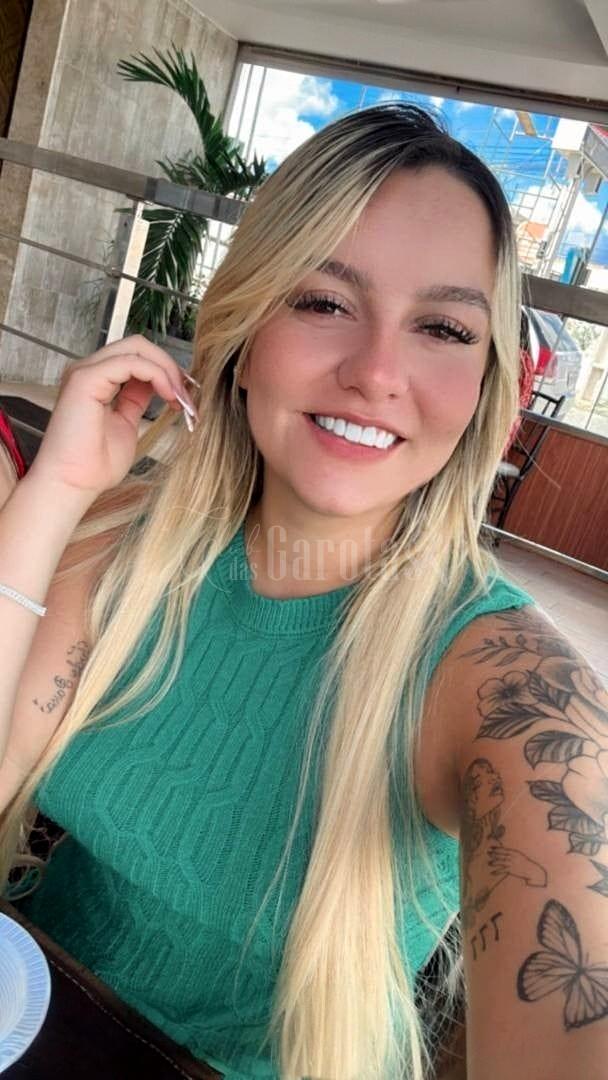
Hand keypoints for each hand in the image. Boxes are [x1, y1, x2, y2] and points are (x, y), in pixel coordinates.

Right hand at [26, 335, 198, 500]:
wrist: (74, 484)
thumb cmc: (95, 465)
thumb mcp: (126, 424)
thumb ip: (137, 400)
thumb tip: (158, 386)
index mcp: (96, 380)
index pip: (136, 357)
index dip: (165, 371)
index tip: (184, 397)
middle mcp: (89, 371)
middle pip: (138, 346)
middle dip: (169, 365)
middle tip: (185, 394)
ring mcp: (85, 372)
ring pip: (136, 348)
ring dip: (166, 369)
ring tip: (179, 398)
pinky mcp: (86, 379)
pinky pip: (131, 362)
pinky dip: (157, 374)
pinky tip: (168, 395)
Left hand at [487, 846, 546, 885]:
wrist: (532, 871)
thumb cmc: (526, 863)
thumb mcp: (520, 856)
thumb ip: (512, 854)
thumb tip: (505, 853)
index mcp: (515, 853)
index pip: (504, 849)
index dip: (496, 848)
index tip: (491, 847)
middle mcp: (512, 857)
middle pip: (501, 855)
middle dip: (494, 854)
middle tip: (487, 852)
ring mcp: (511, 864)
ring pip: (500, 862)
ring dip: (494, 862)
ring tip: (489, 863)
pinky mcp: (511, 870)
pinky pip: (502, 870)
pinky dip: (496, 871)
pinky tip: (492, 872)